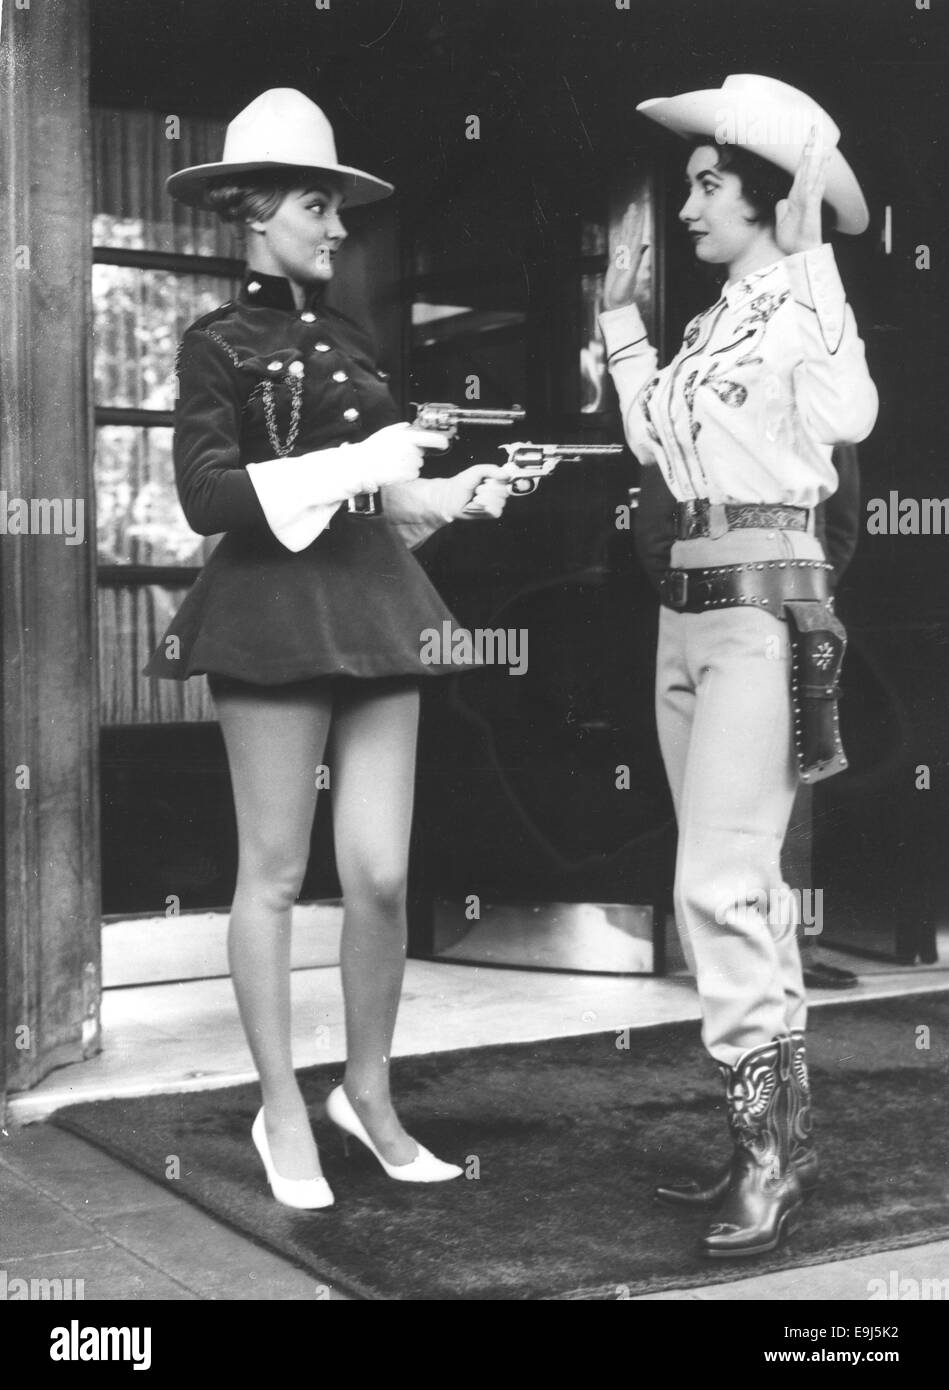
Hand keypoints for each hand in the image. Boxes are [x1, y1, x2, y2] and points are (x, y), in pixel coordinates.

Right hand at [347, 421, 448, 490]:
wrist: (363, 466)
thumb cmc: (372, 449)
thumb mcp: (385, 432)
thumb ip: (400, 428)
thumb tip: (409, 426)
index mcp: (407, 437)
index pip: (431, 438)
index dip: (440, 441)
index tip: (444, 443)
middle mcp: (411, 450)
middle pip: (421, 453)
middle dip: (413, 453)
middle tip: (397, 454)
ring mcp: (411, 464)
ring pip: (417, 464)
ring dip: (409, 464)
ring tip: (393, 462)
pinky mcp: (408, 475)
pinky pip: (413, 474)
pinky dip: (406, 473)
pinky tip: (394, 469)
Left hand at [442, 463, 518, 520]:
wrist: (450, 498)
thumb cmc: (462, 484)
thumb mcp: (476, 471)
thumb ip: (491, 469)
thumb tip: (506, 475)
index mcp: (496, 480)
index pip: (507, 480)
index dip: (497, 481)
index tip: (486, 481)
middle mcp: (497, 492)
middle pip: (504, 492)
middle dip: (488, 490)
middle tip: (477, 489)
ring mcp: (495, 503)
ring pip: (499, 502)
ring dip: (484, 499)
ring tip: (475, 497)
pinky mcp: (491, 513)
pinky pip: (496, 511)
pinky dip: (486, 507)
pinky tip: (478, 505)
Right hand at [603, 200, 648, 310]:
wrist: (617, 304)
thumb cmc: (623, 293)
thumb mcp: (630, 275)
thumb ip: (636, 260)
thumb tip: (644, 245)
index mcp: (632, 256)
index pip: (635, 235)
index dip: (637, 223)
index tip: (639, 211)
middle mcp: (628, 256)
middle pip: (630, 233)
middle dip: (632, 219)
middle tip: (633, 205)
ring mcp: (622, 259)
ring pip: (624, 238)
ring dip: (626, 226)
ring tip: (627, 214)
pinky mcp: (615, 264)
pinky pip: (617, 248)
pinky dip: (618, 238)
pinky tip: (620, 232)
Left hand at [775, 125, 830, 254]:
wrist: (800, 252)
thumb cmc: (792, 237)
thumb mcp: (782, 219)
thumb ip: (782, 208)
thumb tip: (782, 201)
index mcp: (797, 193)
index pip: (801, 167)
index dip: (804, 151)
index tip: (808, 135)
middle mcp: (805, 191)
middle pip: (808, 163)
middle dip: (812, 144)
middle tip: (816, 124)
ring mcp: (810, 197)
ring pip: (814, 170)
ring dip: (817, 153)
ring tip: (820, 136)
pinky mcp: (812, 205)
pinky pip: (816, 185)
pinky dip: (819, 172)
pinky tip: (823, 160)